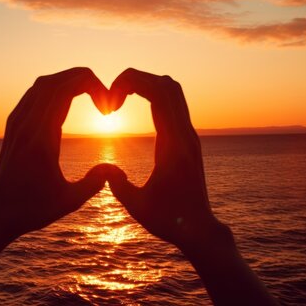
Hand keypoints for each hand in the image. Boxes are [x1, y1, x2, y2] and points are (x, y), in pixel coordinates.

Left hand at [0, 67, 113, 241]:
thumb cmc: (32, 210)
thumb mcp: (70, 201)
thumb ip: (95, 182)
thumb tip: (113, 168)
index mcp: (41, 138)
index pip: (65, 90)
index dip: (93, 87)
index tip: (108, 106)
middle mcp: (26, 125)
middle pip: (55, 81)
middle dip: (84, 78)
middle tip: (104, 96)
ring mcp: (17, 123)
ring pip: (42, 84)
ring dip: (68, 81)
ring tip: (90, 93)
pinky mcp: (12, 126)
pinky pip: (33, 94)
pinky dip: (53, 89)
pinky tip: (66, 101)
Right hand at [106, 68, 230, 256]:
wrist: (199, 229)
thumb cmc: (168, 220)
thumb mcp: (137, 206)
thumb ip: (118, 185)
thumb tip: (106, 168)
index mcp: (174, 145)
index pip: (158, 94)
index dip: (130, 84)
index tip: (109, 99)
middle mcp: (185, 135)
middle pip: (167, 84)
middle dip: (137, 78)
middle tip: (112, 93)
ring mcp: (189, 135)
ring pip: (173, 91)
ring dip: (147, 84)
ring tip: (122, 95)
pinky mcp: (188, 139)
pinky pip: (174, 104)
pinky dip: (154, 95)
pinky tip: (135, 106)